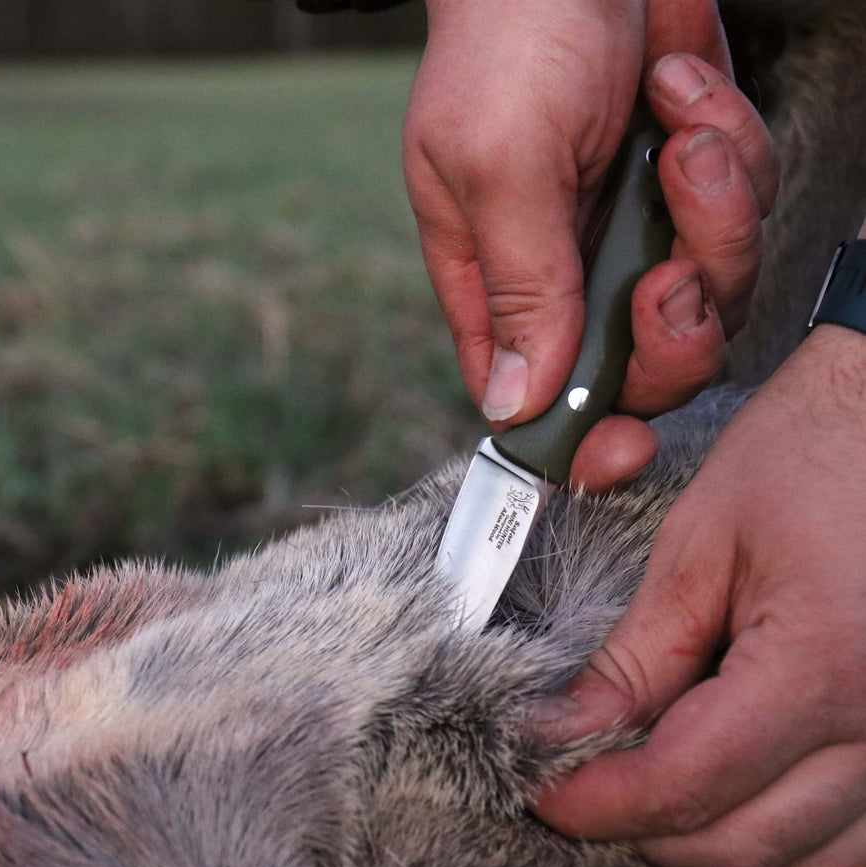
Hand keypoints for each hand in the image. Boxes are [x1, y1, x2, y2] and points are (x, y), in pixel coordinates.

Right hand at [404, 0, 777, 490]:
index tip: (620, 446)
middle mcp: (569, 266)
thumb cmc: (508, 42)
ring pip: (714, 285)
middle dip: (675, 327)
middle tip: (669, 272)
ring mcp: (638, 220)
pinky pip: (749, 198)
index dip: (578, 436)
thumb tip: (511, 404)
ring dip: (714, 208)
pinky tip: (680, 84)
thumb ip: (517, 286)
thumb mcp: (498, 166)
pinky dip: (730, 138)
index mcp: (495, 280)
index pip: (532, 397)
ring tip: (676, 132)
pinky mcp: (694, 172)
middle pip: (646, 364)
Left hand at [532, 322, 865, 866]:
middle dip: (644, 830)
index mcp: (823, 668)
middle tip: (577, 784)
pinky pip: (855, 838)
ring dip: (718, 838)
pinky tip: (735, 773)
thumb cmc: (812, 455)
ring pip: (807, 862)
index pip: (686, 786)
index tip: (535, 791)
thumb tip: (559, 733)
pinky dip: (787, 829)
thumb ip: (634, 658)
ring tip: (654, 775)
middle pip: (743, 844)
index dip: (595, 803)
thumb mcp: (703, 544)